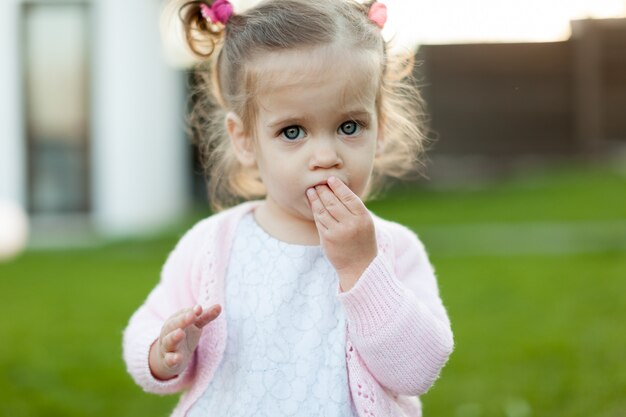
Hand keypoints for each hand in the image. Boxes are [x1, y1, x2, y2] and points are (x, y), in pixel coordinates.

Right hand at [149, 304, 221, 380]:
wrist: (166, 357)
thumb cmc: (184, 336)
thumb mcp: (195, 325)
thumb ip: (205, 316)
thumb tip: (219, 306)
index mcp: (175, 321)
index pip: (183, 314)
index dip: (191, 311)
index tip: (199, 309)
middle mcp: (169, 332)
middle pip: (173, 325)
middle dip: (182, 320)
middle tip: (191, 316)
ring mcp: (167, 347)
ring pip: (169, 341)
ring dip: (174, 337)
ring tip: (180, 333)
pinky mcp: (168, 361)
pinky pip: (169, 360)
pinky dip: (172, 359)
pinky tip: (177, 359)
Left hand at [306, 176, 377, 290]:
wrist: (360, 267)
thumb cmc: (362, 242)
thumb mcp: (365, 224)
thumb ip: (354, 210)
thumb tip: (338, 190)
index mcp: (363, 218)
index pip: (348, 197)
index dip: (338, 186)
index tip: (330, 179)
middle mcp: (351, 224)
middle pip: (333, 202)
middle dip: (323, 190)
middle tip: (317, 182)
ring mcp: (338, 232)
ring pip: (323, 210)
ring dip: (315, 198)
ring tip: (311, 190)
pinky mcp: (327, 239)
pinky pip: (319, 220)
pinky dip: (314, 210)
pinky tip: (312, 204)